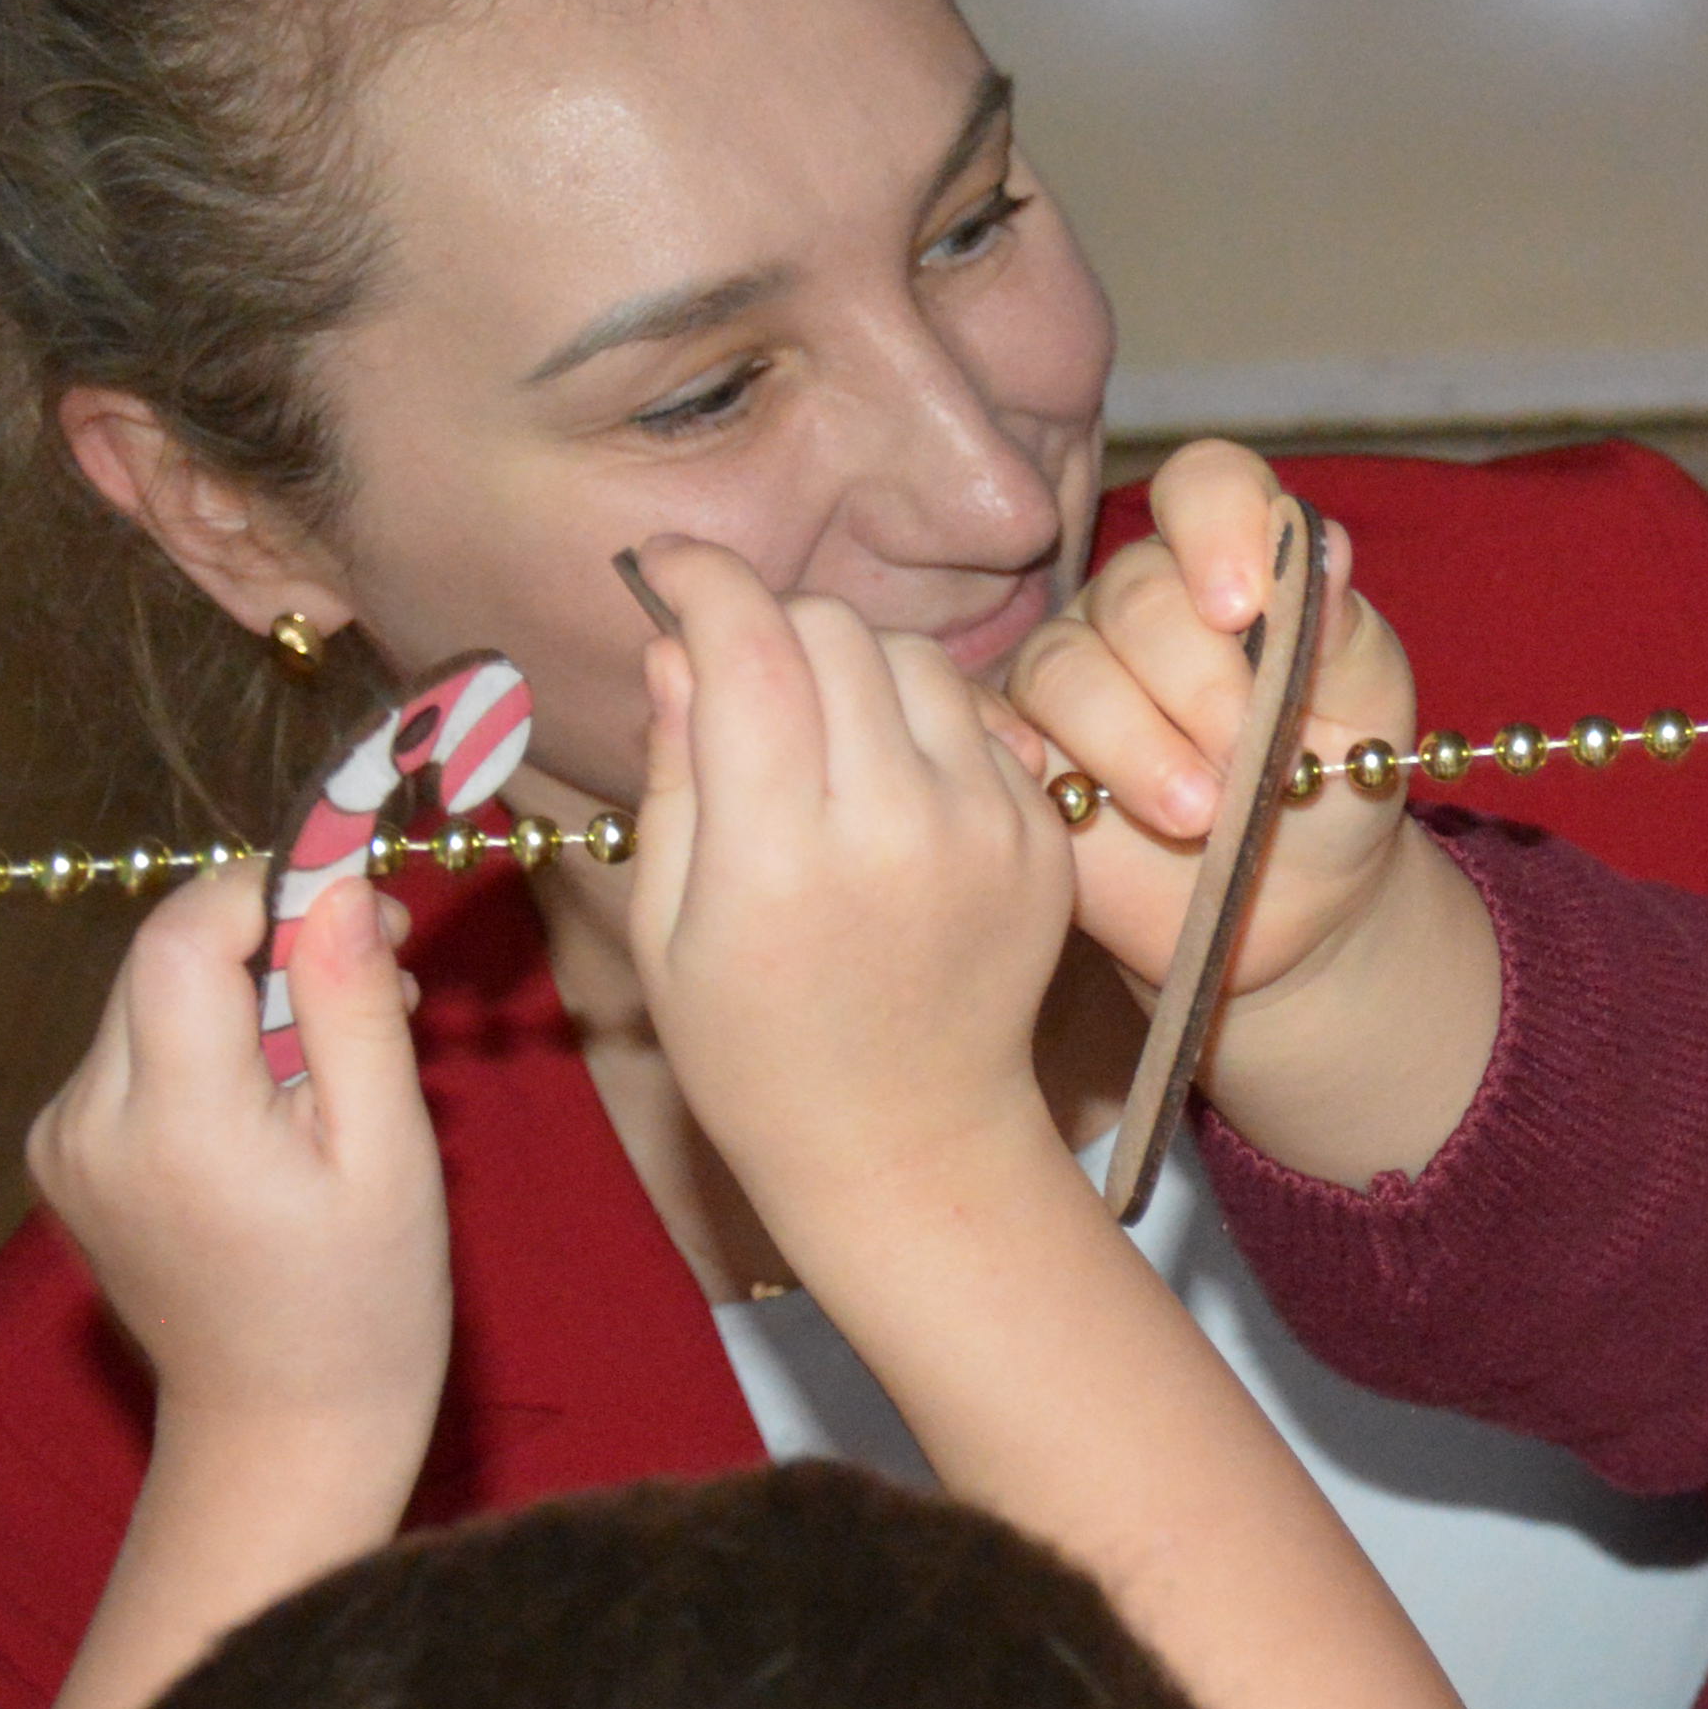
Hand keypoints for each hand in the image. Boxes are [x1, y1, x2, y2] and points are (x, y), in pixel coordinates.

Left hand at [26, 860, 448, 1481]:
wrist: (278, 1429)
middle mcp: (90, 1123)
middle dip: (268, 941)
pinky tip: (273, 1105)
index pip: (181, 936)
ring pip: (148, 999)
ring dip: (240, 995)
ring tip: (335, 1059)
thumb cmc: (363, 1304)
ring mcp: (62, 1142)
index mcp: (176, 1124)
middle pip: (162, 958)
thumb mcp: (389, 1154)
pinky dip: (205, 1046)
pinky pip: (134, 1052)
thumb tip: (339, 890)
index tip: (358, 898)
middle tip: (379, 979)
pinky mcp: (61, 1154)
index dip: (266, 887)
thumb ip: (352, 1013)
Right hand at [623, 537, 1076, 1219]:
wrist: (908, 1141)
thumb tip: (674, 644)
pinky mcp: (1042, 836)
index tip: (666, 567)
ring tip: (812, 732)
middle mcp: (897, 827)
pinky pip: (975, 719)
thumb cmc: (755, 1046)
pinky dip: (918, 723)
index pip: (749, 648)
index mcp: (780, 856)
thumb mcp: (667, 924)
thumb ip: (674, 772)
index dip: (700, 581)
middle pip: (834, 630)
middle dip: (769, 621)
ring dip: (851, 663)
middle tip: (733, 667)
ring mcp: (986, 828)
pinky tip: (883, 788)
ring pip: (914, 656)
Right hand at [1002, 438, 1425, 1005]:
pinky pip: (981, 721)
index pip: (1206, 486)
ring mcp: (1071, 671)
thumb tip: (1326, 547)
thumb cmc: (1335, 788)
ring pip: (1064, 668)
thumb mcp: (1367, 712)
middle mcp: (1140, 601)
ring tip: (1200, 816)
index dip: (1216, 527)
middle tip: (1250, 764)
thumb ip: (1342, 630)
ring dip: (1136, 745)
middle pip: (1136, 595)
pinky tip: (1075, 801)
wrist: (1293, 904)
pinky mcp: (1021, 745)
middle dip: (1199, 684)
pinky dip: (1014, 750)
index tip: (1242, 609)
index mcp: (1233, 564)